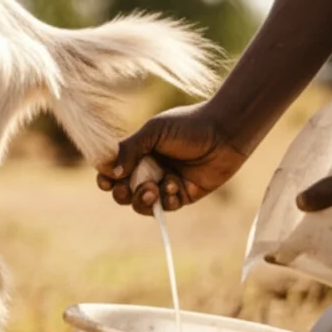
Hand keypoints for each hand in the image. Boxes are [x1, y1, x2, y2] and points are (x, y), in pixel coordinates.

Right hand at [95, 102, 246, 215]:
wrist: (224, 133)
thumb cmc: (189, 126)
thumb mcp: (154, 131)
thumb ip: (131, 149)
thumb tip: (111, 172)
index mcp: (138, 152)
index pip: (114, 170)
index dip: (107, 178)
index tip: (108, 180)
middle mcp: (149, 169)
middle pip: (124, 192)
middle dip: (122, 194)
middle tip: (126, 189)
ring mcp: (164, 183)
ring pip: (142, 204)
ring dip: (142, 200)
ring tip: (153, 189)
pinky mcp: (183, 195)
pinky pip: (166, 206)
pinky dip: (167, 199)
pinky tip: (176, 185)